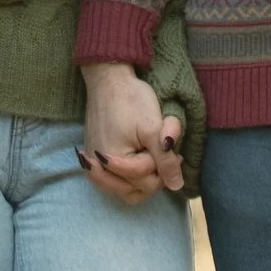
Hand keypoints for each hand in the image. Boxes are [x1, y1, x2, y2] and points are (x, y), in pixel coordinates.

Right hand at [81, 61, 185, 201]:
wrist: (109, 79)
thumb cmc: (131, 99)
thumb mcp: (153, 129)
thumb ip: (165, 160)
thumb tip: (177, 187)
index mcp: (112, 161)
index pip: (146, 181)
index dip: (164, 165)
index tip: (171, 146)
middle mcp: (98, 168)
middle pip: (135, 191)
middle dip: (153, 174)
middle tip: (163, 153)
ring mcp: (93, 163)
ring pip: (124, 190)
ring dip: (141, 179)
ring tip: (151, 158)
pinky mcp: (93, 156)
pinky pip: (112, 180)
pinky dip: (127, 175)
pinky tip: (136, 160)